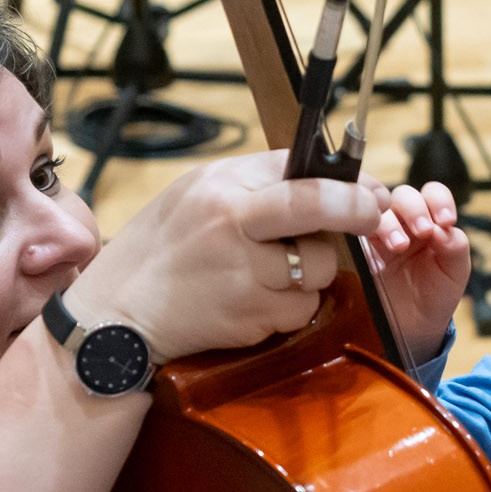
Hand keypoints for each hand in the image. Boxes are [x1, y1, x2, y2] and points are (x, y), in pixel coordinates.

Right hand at [66, 150, 389, 358]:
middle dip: (357, 212)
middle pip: (318, 209)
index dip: (349, 183)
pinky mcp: (249, 317)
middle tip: (373, 217)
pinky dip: (293, 306)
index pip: (300, 174)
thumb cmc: (163, 248)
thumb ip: (256, 182)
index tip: (372, 191)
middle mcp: (232, 226)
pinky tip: (258, 300)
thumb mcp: (196, 194)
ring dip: (314, 272)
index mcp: (221, 189)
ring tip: (274, 271)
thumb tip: (324, 173)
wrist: (116, 314)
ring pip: (319, 268)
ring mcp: (242, 275)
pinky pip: (300, 308)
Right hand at [363, 181, 469, 357]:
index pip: (432, 193)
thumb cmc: (435, 295)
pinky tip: (376, 262)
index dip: (438, 200)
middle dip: (413, 208)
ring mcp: (378, 234)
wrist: (412, 330)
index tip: (446, 221)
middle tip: (423, 231)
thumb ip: (456, 248)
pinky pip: (355, 235)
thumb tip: (445, 230)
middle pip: (402, 195)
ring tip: (399, 247)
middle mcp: (403, 221)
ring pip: (377, 210)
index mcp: (430, 219)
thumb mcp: (455, 273)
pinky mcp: (359, 251)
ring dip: (389, 223)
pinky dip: (365, 242)